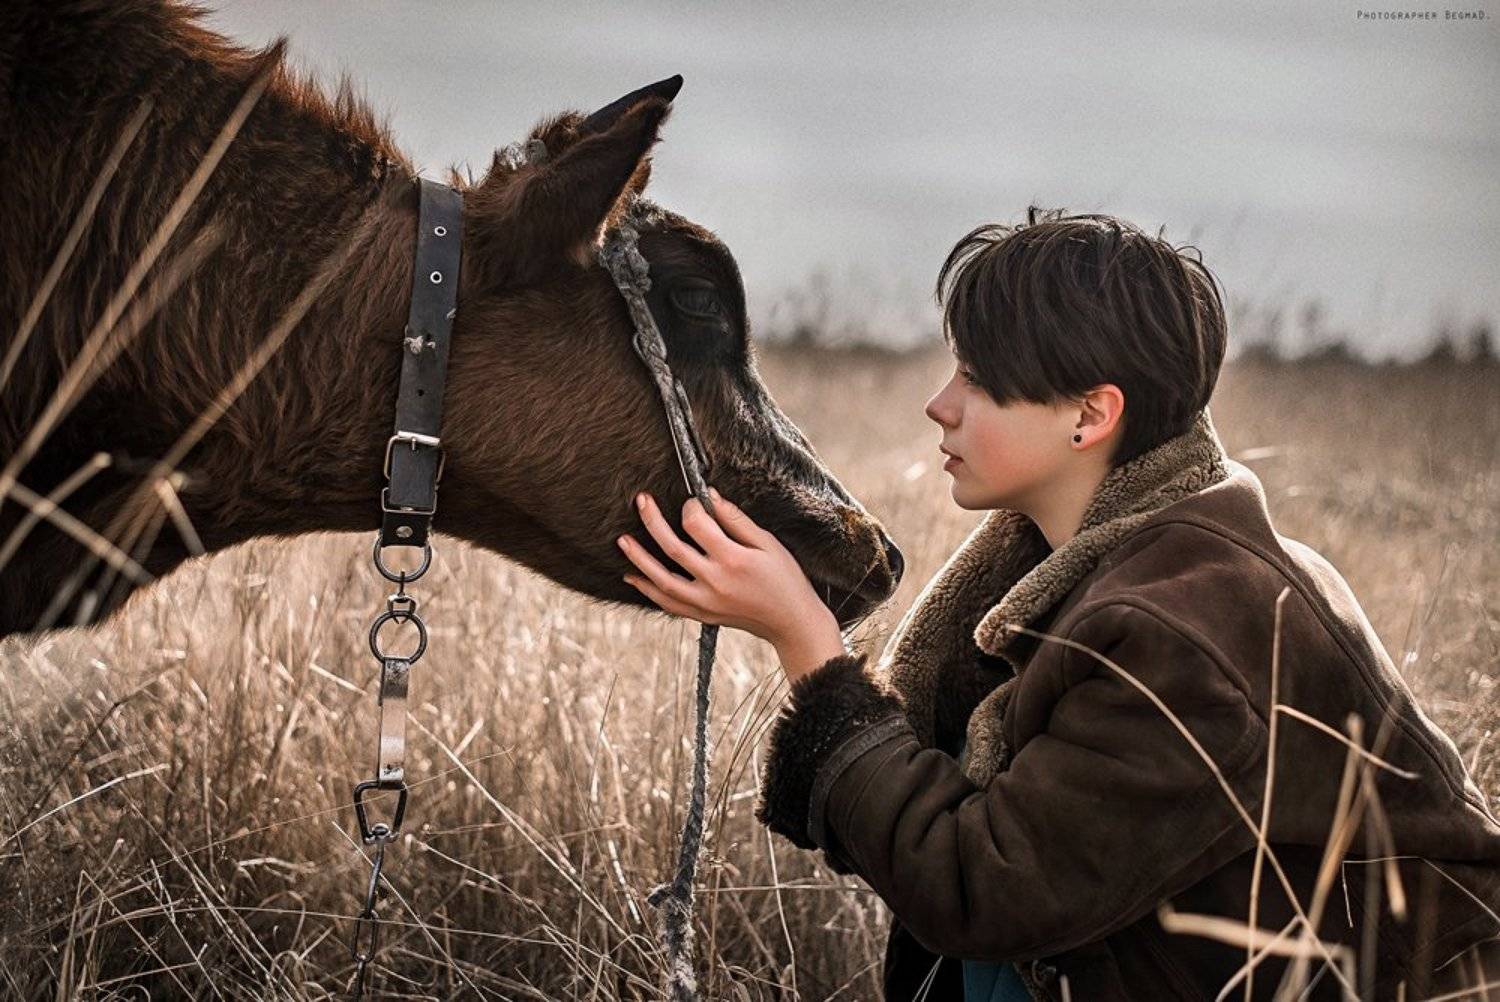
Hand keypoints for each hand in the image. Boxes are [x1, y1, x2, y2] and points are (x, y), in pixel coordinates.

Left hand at [617, 487, 847, 680]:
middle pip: (672, 548)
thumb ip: (736, 520)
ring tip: (622, 540)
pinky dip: (648, 590)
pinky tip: (633, 577)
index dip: (690, 506)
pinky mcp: (702, 615)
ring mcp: (706, 603)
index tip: (693, 500)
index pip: (696, 525)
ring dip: (639, 559)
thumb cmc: (784, 578)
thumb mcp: (768, 543)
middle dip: (653, 521)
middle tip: (641, 501)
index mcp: (733, 560)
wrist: (791, 622)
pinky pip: (667, 604)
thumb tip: (710, 496)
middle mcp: (715, 582)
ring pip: (662, 580)